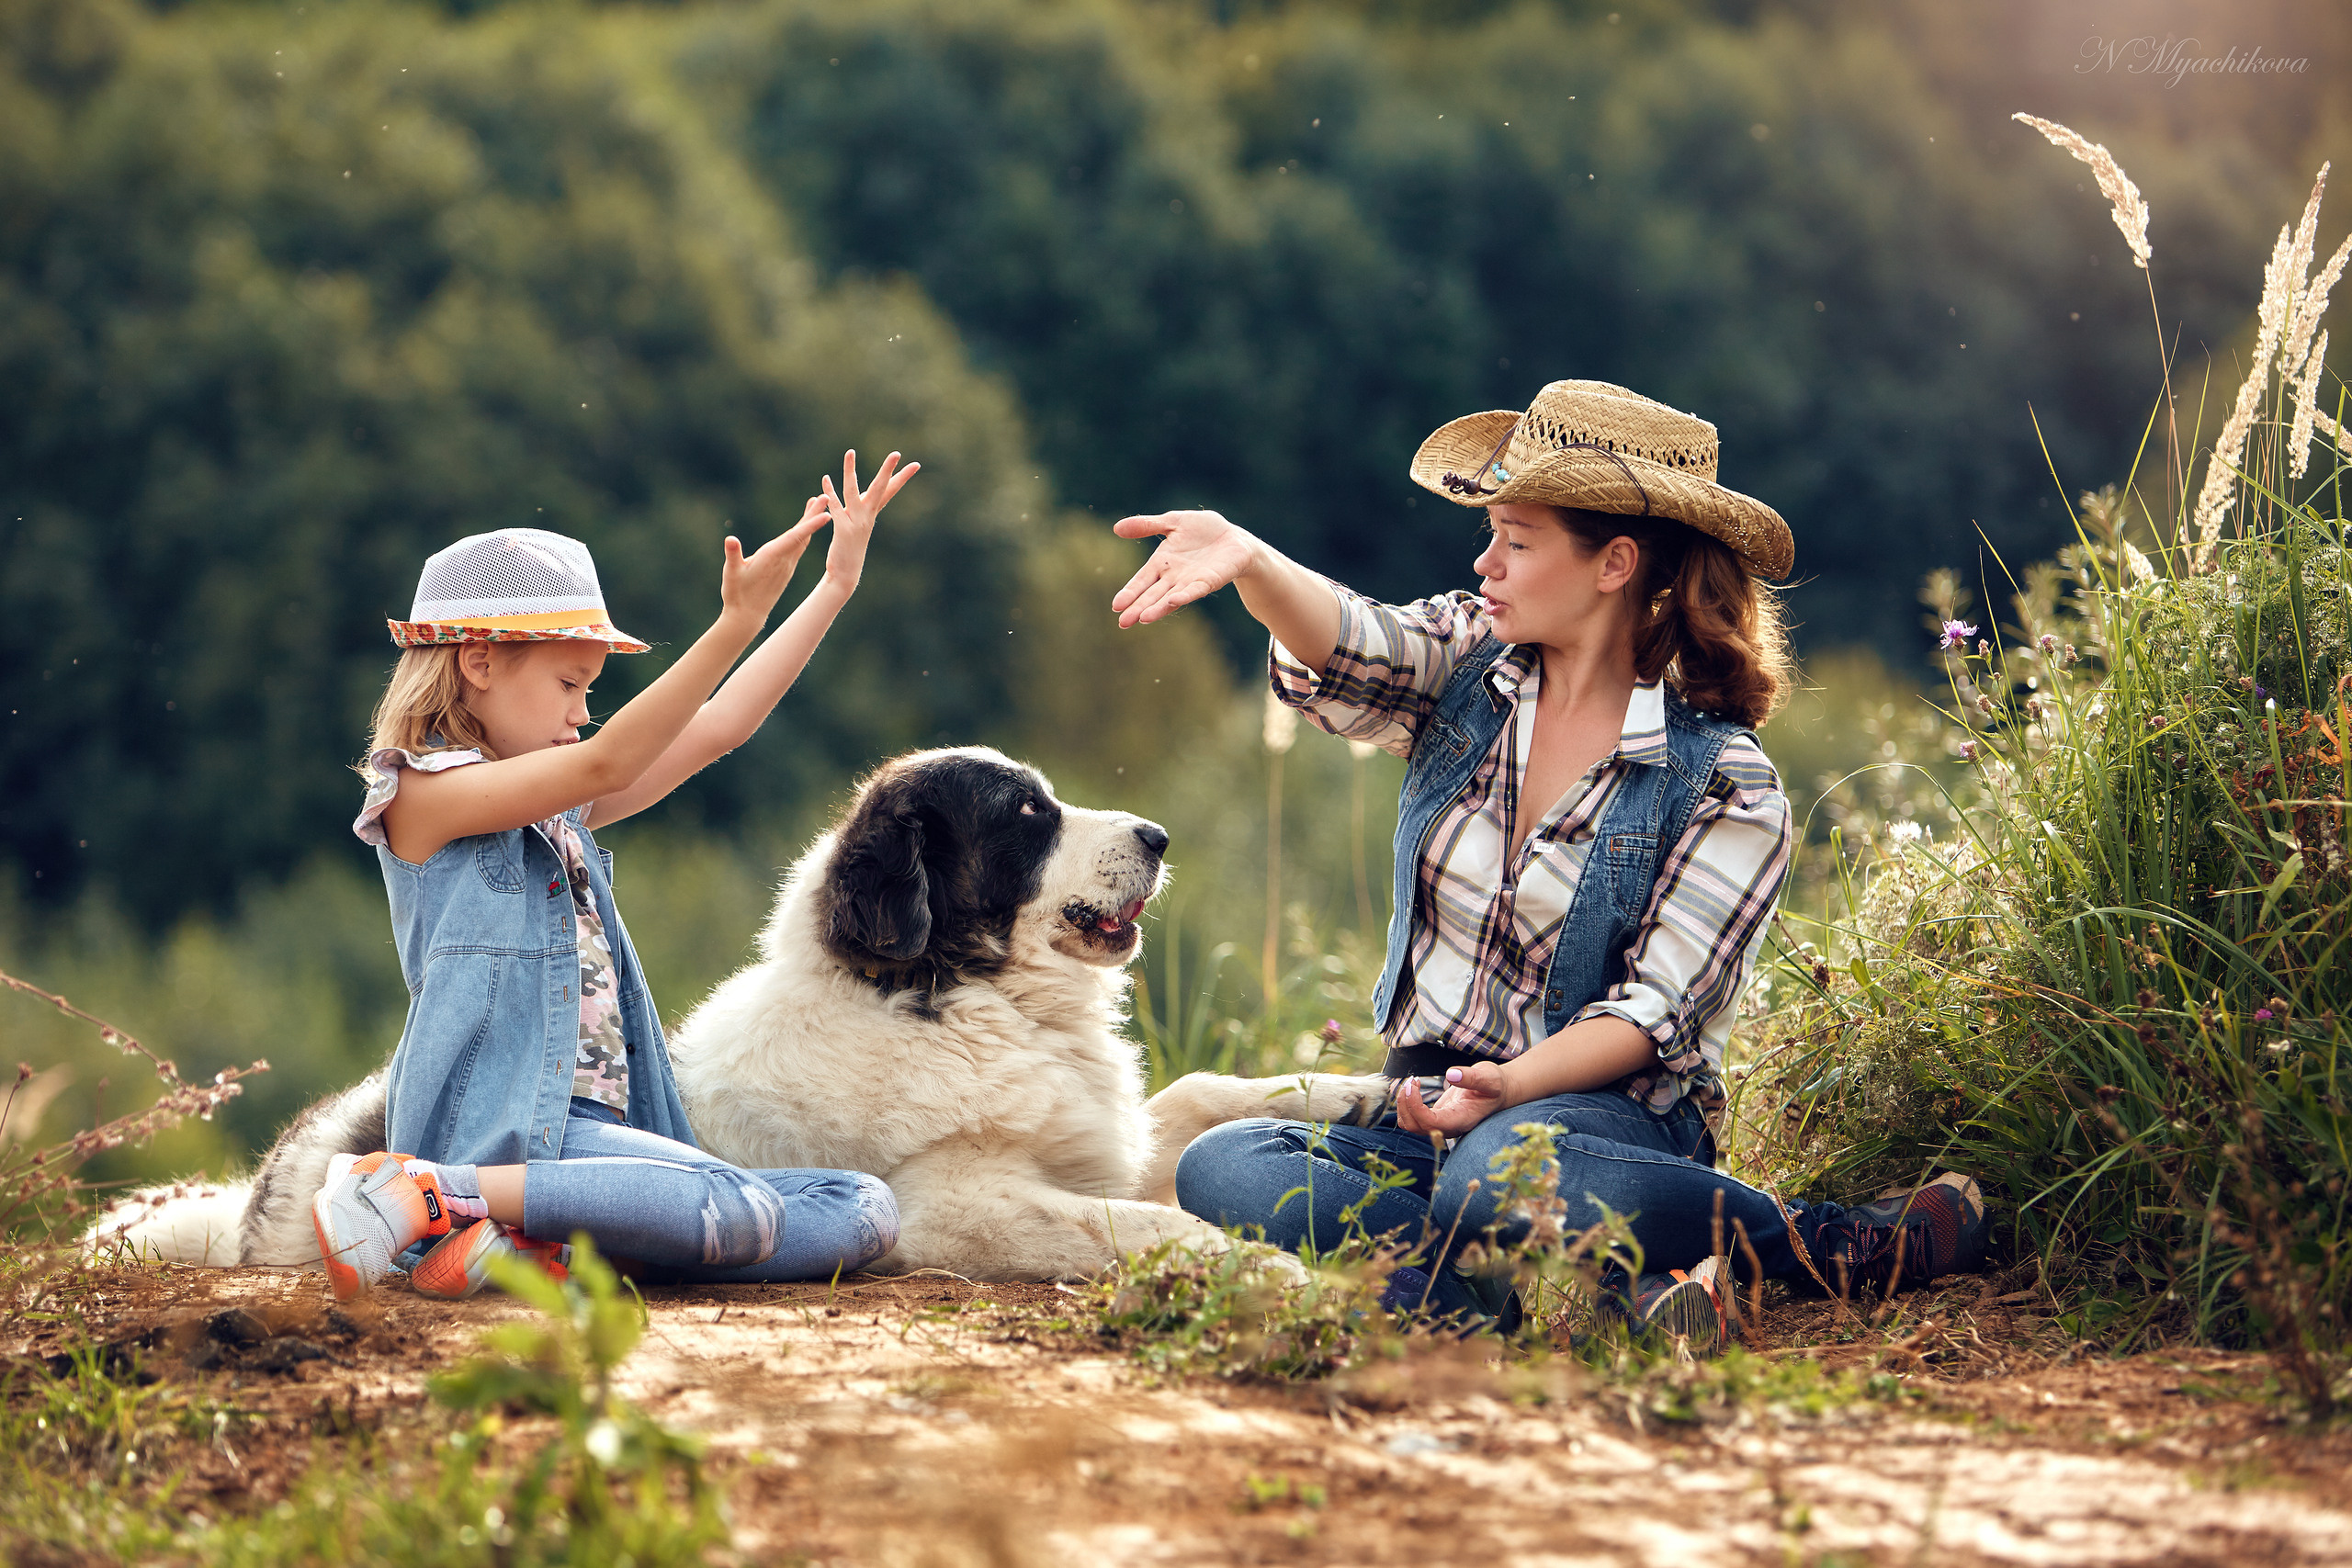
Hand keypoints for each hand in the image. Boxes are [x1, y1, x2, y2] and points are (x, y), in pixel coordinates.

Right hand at [721, 495, 829, 624]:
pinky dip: (804, 534)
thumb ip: (732, 555)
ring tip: (817, 505)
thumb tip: (730, 540)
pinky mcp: (785, 569)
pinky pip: (799, 547)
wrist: (747, 616)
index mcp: (773, 556)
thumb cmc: (737, 593)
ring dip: (810, 522)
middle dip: (814, 515)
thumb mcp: (731, 573)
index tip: (827, 514)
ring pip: (802, 540)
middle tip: (826, 497)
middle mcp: (784, 560)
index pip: (795, 537)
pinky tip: (806, 529)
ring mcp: (786, 565)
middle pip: (803, 534)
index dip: (811, 525)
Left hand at [816, 449, 919, 592]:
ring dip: (850, 471)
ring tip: (850, 452)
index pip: (889, 491)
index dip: (902, 477)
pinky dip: (830, 492)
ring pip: (853, 491)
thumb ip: (860, 508)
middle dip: (887, 470)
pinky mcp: (843, 529)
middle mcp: (868, 516)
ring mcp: (856, 522)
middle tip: (897, 453)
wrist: (846, 573)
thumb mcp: (858, 524)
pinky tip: (825, 479)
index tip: (916, 464)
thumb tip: (862, 493)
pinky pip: (836, 506)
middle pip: (879, 488)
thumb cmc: (850, 548)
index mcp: (872, 513)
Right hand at [1110, 510, 1258, 626]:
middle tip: (1123, 623)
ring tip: (1143, 618)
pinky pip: (1195, 590)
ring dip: (1157, 608)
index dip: (1129, 592)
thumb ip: (1147, 525)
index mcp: (1161, 563)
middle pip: (1152, 595)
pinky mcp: (1209, 581)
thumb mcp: (1173, 522)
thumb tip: (1116, 528)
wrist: (1233, 537)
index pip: (1141, 581)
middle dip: (1138, 608)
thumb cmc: (1203, 530)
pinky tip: (1173, 601)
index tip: (1116, 605)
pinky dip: (1184, 596)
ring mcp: (1191, 581)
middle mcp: (1173, 577)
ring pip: (1170, 597)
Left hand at [1392, 1062, 1510, 1137]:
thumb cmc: (1495, 1084)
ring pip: (1411, 1125)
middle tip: (1412, 1080)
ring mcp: (1441, 1124)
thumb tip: (1451, 1075)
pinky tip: (1413, 1087)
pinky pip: (1413, 1118)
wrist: (1500, 1091)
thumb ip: (1472, 1077)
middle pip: (1416, 1126)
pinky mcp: (1436, 1117)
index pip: (1431, 1123)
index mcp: (1462, 1120)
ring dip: (1403, 1105)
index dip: (1416, 1107)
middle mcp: (1449, 1126)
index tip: (1414, 1085)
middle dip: (1406, 1104)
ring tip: (1411, 1082)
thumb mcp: (1489, 1076)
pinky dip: (1406, 1104)